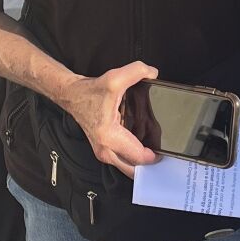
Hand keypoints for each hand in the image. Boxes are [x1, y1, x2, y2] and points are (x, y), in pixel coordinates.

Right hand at [61, 60, 159, 176]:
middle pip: (136, 169)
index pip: (140, 158)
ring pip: (130, 167)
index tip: (167, 148)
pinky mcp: (104, 151)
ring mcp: (104, 153)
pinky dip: (134, 157)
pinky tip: (142, 144)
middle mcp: (106, 150)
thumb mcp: (114, 78)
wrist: (73, 96)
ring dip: (142, 161)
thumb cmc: (90, 92)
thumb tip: (153, 73)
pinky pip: (124, 161)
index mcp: (109, 137)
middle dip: (150, 164)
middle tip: (162, 152)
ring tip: (153, 147)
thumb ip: (137, 71)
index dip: (157, 156)